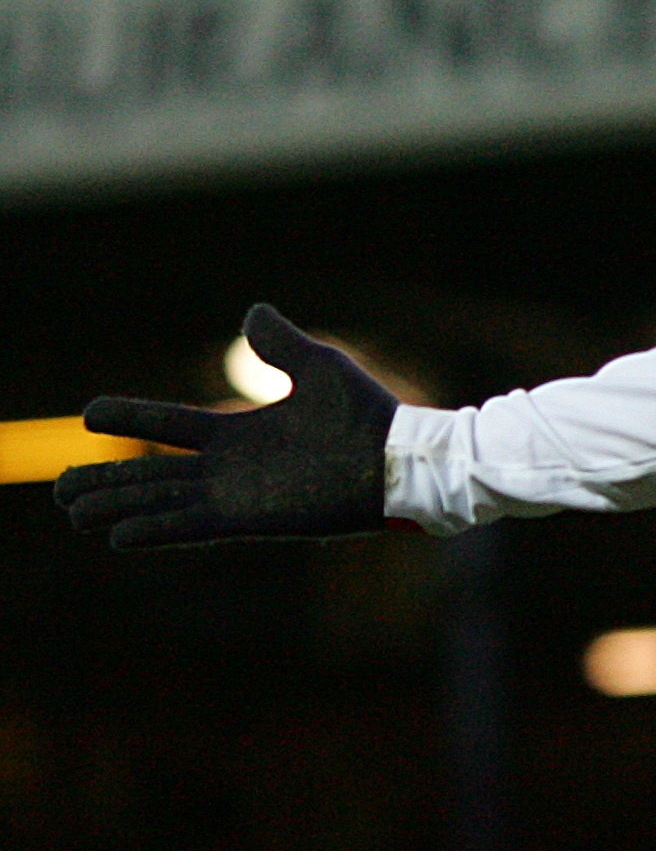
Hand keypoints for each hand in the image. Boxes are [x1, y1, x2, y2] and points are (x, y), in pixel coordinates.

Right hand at [54, 304, 398, 549]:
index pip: (168, 423)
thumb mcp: (318, 367)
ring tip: (73, 512)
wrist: (399, 460)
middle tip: (61, 486)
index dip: (129, 417)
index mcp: (240, 432)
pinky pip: (192, 527)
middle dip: (107, 479)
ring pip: (161, 501)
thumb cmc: (367, 416)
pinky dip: (156, 530)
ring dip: (118, 505)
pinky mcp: (253, 519)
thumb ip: (280, 344)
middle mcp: (230, 467)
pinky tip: (119, 537)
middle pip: (152, 472)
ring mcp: (238, 495)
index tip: (87, 414)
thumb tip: (253, 313)